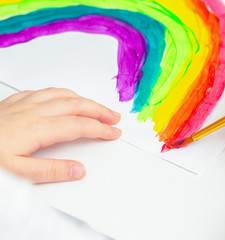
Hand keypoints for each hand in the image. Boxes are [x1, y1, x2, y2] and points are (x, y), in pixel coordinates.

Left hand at [0, 88, 120, 182]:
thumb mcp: (15, 172)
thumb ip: (49, 171)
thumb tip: (78, 170)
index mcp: (38, 128)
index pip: (80, 125)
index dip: (100, 128)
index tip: (113, 133)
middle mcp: (34, 111)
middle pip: (77, 105)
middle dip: (99, 110)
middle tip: (113, 117)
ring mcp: (24, 103)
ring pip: (63, 94)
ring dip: (84, 100)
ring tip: (96, 106)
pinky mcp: (14, 101)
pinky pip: (44, 91)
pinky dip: (62, 93)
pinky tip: (63, 96)